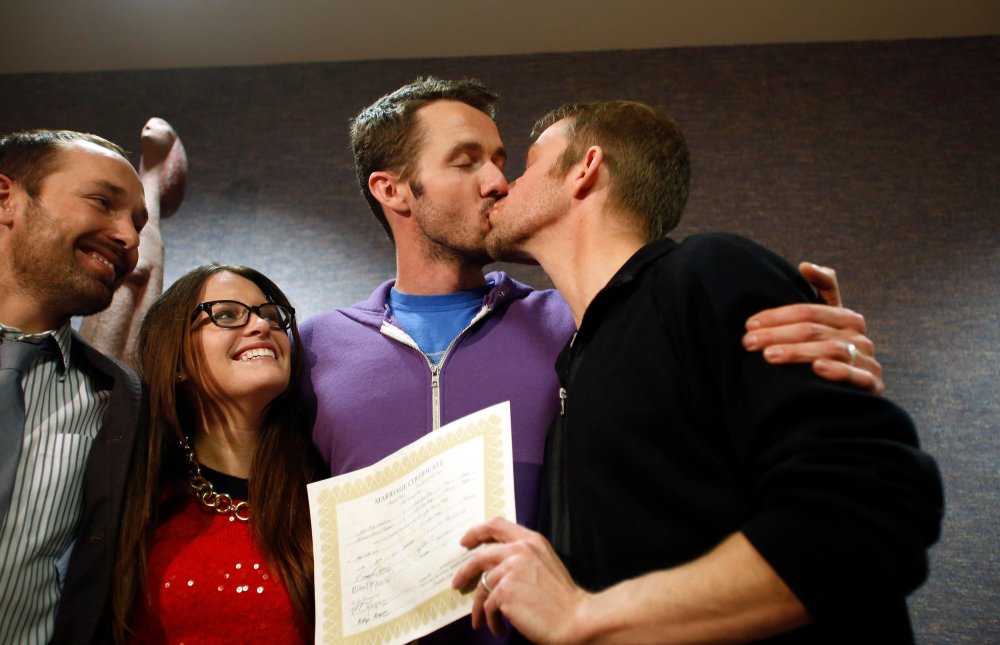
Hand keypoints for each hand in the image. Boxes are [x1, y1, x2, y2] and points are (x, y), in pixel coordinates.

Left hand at [452, 517, 589, 642]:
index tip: (465, 542)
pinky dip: (490, 620)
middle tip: (458, 584)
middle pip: (479, 556)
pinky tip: (499, 629)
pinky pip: (487, 606)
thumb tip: (494, 566)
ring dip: (480, 607)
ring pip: (482, 586)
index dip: (476, 532)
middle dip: (464, 572)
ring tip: (483, 621)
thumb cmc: (561, 598)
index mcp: (531, 540)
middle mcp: (519, 550)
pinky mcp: (504, 590)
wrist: (574, 619)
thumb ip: (522, 557)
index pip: (496, 525)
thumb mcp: (544, 563)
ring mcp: (510, 569)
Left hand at [742, 262, 883, 394]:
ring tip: (769, 356)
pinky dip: (838, 371)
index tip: (750, 323)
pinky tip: (817, 369)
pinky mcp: (873, 385)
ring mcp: (867, 360)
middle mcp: (859, 336)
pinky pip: (857, 376)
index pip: (808, 311)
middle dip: (777, 334)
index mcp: (846, 318)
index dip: (777, 316)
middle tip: (749, 342)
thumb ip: (820, 292)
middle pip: (814, 330)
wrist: (847, 399)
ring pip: (832, 350)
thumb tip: (805, 265)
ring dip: (798, 352)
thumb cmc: (827, 357)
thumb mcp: (822, 325)